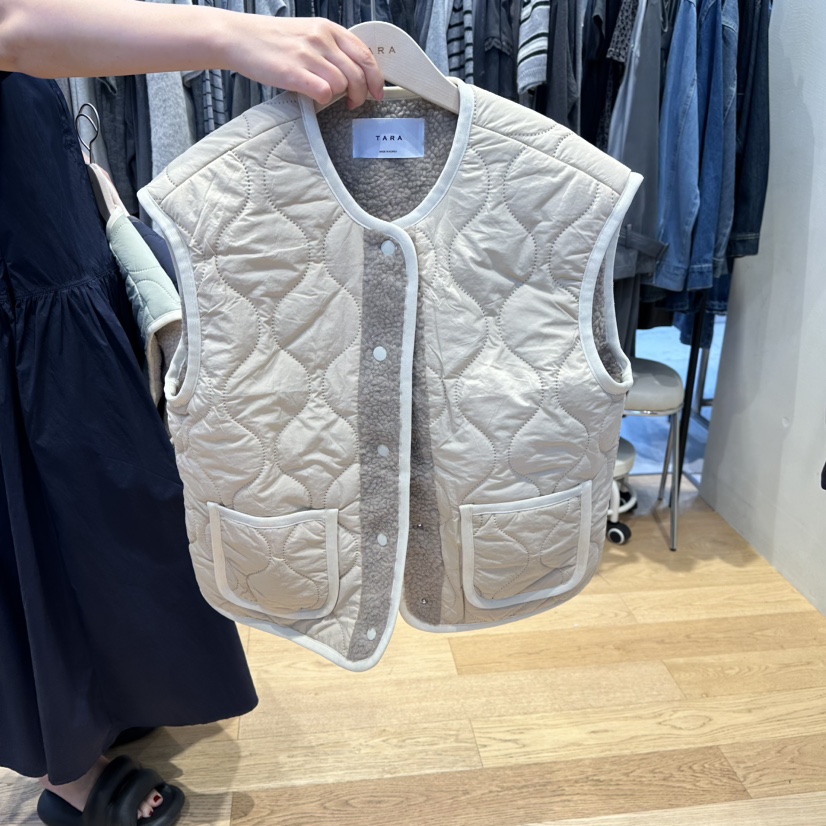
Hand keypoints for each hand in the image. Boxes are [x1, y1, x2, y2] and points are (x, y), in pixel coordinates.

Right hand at [225, 16, 383, 108]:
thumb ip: (331, 49)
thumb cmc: (272, 40)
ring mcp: (308, 55)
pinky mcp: (294, 72)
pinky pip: (324, 93)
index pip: (364, 55)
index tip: (377, 92)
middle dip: (361, 94)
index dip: (375, 78)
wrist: (239, 37)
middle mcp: (321, 39)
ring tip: (329, 97)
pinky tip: (315, 97)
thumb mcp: (308, 33)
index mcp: (328, 28)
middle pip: (358, 74)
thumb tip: (354, 72)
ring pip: (342, 84)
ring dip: (340, 96)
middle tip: (354, 103)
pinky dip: (324, 99)